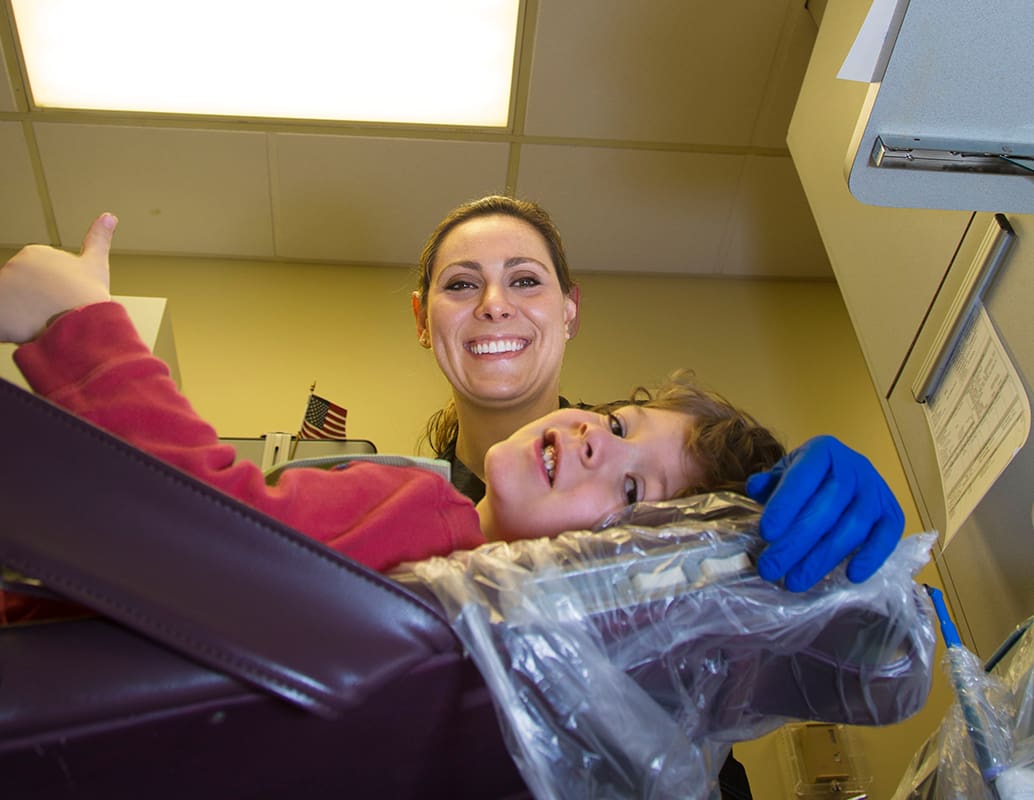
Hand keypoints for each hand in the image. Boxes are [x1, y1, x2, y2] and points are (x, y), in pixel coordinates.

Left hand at [0, 212, 116, 342]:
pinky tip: (27, 327)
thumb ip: (99, 239)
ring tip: (45, 322)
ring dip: (26, 314)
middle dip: (38, 301)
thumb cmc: (88, 296)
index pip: (41, 278)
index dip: (56, 291)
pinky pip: (3, 316)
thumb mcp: (96, 265)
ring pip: (15, 303)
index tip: (66, 298)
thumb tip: (110, 215)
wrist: (77, 324)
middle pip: (26, 289)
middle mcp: (16, 263)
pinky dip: (12, 323)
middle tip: (57, 312)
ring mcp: (5, 283)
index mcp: (37, 252)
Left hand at [746, 435, 903, 591]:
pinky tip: (850, 576)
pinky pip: (886, 536)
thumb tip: (755, 487)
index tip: (766, 534)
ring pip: (853, 526)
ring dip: (823, 558)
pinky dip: (871, 557)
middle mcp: (854, 467)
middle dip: (796, 543)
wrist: (845, 471)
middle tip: (771, 569)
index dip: (784, 506)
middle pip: (827, 508)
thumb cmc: (809, 478)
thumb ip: (769, 483)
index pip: (802, 478)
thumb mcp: (785, 472)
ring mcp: (876, 490)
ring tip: (795, 581)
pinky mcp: (892, 512)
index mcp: (822, 452)